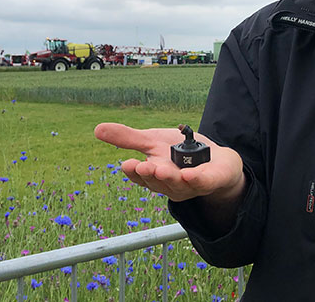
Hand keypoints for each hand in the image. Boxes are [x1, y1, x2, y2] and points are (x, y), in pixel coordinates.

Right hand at [94, 123, 244, 203]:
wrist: (217, 160)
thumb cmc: (179, 153)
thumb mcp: (152, 142)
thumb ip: (128, 139)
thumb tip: (96, 129)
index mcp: (154, 176)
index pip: (141, 177)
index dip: (134, 173)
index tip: (126, 164)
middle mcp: (170, 185)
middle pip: (157, 183)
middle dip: (150, 175)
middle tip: (142, 166)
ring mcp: (190, 186)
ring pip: (178, 185)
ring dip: (169, 178)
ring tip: (160, 168)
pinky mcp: (211, 181)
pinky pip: (203, 183)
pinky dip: (196, 180)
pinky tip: (189, 175)